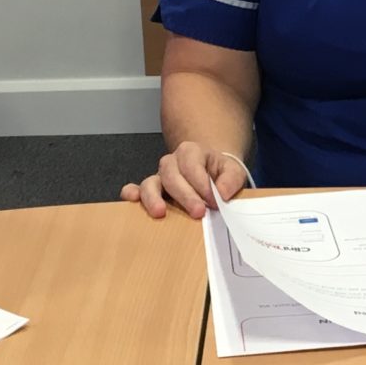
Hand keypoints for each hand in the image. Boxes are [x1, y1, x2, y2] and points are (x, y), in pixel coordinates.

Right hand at [124, 143, 249, 220]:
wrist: (211, 175)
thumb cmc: (220, 174)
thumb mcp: (233, 172)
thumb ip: (231, 179)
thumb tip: (222, 193)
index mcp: (191, 151)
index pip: (192, 165)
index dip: (202, 185)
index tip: (214, 202)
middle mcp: (171, 161)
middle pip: (171, 175)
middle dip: (185, 195)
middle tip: (198, 213)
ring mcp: (158, 176)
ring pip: (149, 182)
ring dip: (153, 198)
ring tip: (160, 213)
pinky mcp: (150, 191)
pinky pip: (136, 189)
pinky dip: (132, 194)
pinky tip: (132, 201)